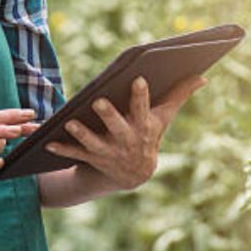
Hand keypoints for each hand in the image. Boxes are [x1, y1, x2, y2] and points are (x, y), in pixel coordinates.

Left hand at [45, 76, 205, 190]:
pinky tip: (48, 141)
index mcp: (143, 127)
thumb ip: (179, 95)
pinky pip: (74, 154)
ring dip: (82, 134)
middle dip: (109, 115)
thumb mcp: (163, 117)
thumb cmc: (148, 135)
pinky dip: (61, 149)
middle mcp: (126, 140)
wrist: (134, 174)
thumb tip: (202, 75)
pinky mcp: (91, 158)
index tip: (138, 79)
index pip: (144, 109)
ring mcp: (108, 151)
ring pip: (93, 142)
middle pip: (117, 127)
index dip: (141, 96)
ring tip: (71, 122)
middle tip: (98, 101)